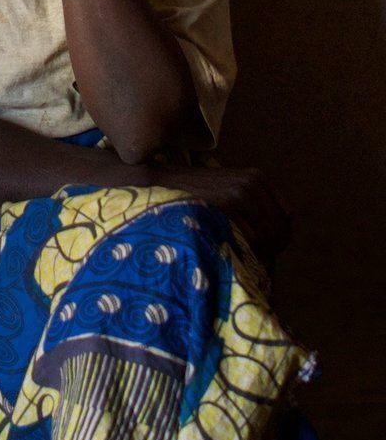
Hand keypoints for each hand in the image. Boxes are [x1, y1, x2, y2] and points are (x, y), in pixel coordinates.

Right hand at [148, 164, 292, 260]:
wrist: (154, 183)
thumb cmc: (186, 194)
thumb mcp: (222, 191)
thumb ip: (247, 208)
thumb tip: (273, 243)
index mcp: (256, 178)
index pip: (286, 216)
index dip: (279, 236)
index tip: (265, 250)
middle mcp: (252, 183)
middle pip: (280, 228)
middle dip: (271, 249)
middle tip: (253, 261)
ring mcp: (241, 193)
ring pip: (267, 237)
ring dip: (257, 252)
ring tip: (238, 258)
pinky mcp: (228, 204)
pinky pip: (249, 239)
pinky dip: (242, 250)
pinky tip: (227, 252)